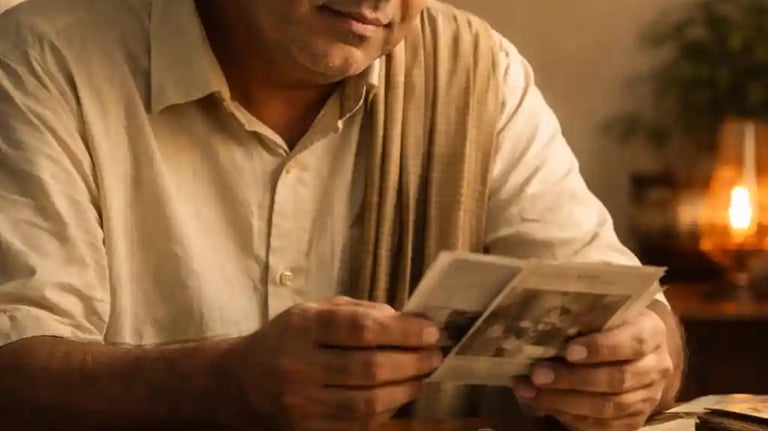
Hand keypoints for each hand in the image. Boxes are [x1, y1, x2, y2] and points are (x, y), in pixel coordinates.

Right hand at [226, 297, 441, 429]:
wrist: (240, 383)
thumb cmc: (286, 339)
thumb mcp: (314, 312)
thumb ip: (359, 313)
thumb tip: (409, 320)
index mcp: (302, 327)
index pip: (360, 329)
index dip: (402, 331)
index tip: (430, 330)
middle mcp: (298, 366)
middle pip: (368, 368)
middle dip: (412, 362)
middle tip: (435, 354)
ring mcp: (302, 404)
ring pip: (367, 403)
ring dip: (405, 389)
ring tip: (422, 375)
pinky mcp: (308, 430)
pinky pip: (358, 424)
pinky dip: (387, 409)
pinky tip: (399, 395)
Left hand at [513, 308, 673, 430]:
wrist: (640, 351)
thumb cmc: (613, 324)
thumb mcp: (607, 312)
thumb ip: (585, 318)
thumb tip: (542, 324)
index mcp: (652, 333)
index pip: (632, 343)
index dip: (600, 348)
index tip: (568, 351)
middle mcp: (656, 367)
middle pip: (616, 380)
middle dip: (572, 380)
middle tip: (537, 375)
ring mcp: (648, 397)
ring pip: (608, 408)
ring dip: (564, 402)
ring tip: (531, 392)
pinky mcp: (635, 420)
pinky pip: (604, 426)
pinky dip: (571, 417)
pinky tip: (546, 406)